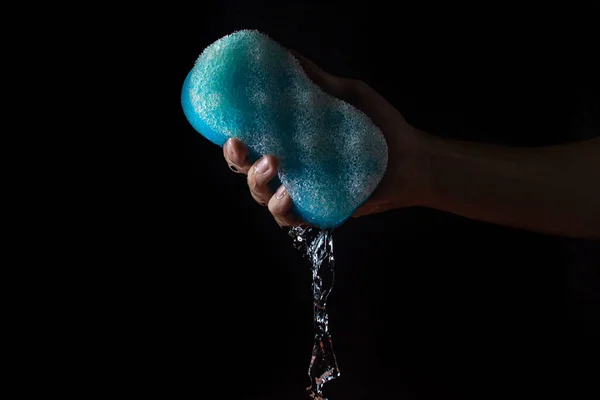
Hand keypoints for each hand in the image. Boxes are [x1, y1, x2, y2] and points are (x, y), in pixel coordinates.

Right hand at [223, 51, 426, 226]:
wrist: (411, 157)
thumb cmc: (380, 126)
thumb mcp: (347, 95)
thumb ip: (318, 81)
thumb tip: (288, 54)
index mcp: (291, 142)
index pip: (251, 143)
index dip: (233, 139)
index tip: (229, 126)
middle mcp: (291, 169)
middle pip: (247, 171)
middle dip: (236, 159)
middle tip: (240, 143)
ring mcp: (302, 192)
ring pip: (262, 196)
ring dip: (257, 181)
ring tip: (273, 162)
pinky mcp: (318, 211)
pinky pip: (290, 218)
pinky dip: (283, 209)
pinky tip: (288, 194)